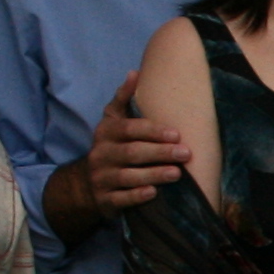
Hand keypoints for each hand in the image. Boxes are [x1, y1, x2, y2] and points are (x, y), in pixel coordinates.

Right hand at [78, 77, 187, 214]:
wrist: (87, 183)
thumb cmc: (112, 146)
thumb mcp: (113, 121)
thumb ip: (124, 99)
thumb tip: (135, 73)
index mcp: (106, 133)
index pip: (128, 129)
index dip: (152, 131)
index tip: (176, 133)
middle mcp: (101, 154)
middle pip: (132, 152)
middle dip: (160, 153)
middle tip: (186, 153)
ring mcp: (101, 178)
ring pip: (128, 177)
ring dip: (154, 175)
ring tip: (177, 173)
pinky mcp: (104, 200)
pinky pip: (120, 199)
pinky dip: (137, 196)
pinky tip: (153, 193)